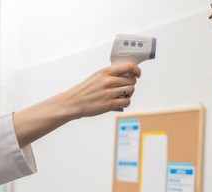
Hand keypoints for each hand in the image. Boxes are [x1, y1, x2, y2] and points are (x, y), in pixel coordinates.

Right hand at [13, 62, 140, 147]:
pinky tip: (121, 101)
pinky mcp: (110, 104)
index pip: (129, 67)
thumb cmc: (85, 89)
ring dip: (129, 93)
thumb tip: (126, 72)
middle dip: (132, 83)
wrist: (74, 102)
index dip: (136, 70)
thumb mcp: (97, 76)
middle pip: (132, 80)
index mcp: (106, 72)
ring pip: (131, 90)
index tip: (137, 73)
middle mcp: (109, 81)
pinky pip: (127, 101)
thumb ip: (110, 73)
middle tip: (127, 86)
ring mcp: (110, 93)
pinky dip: (126, 101)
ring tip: (123, 94)